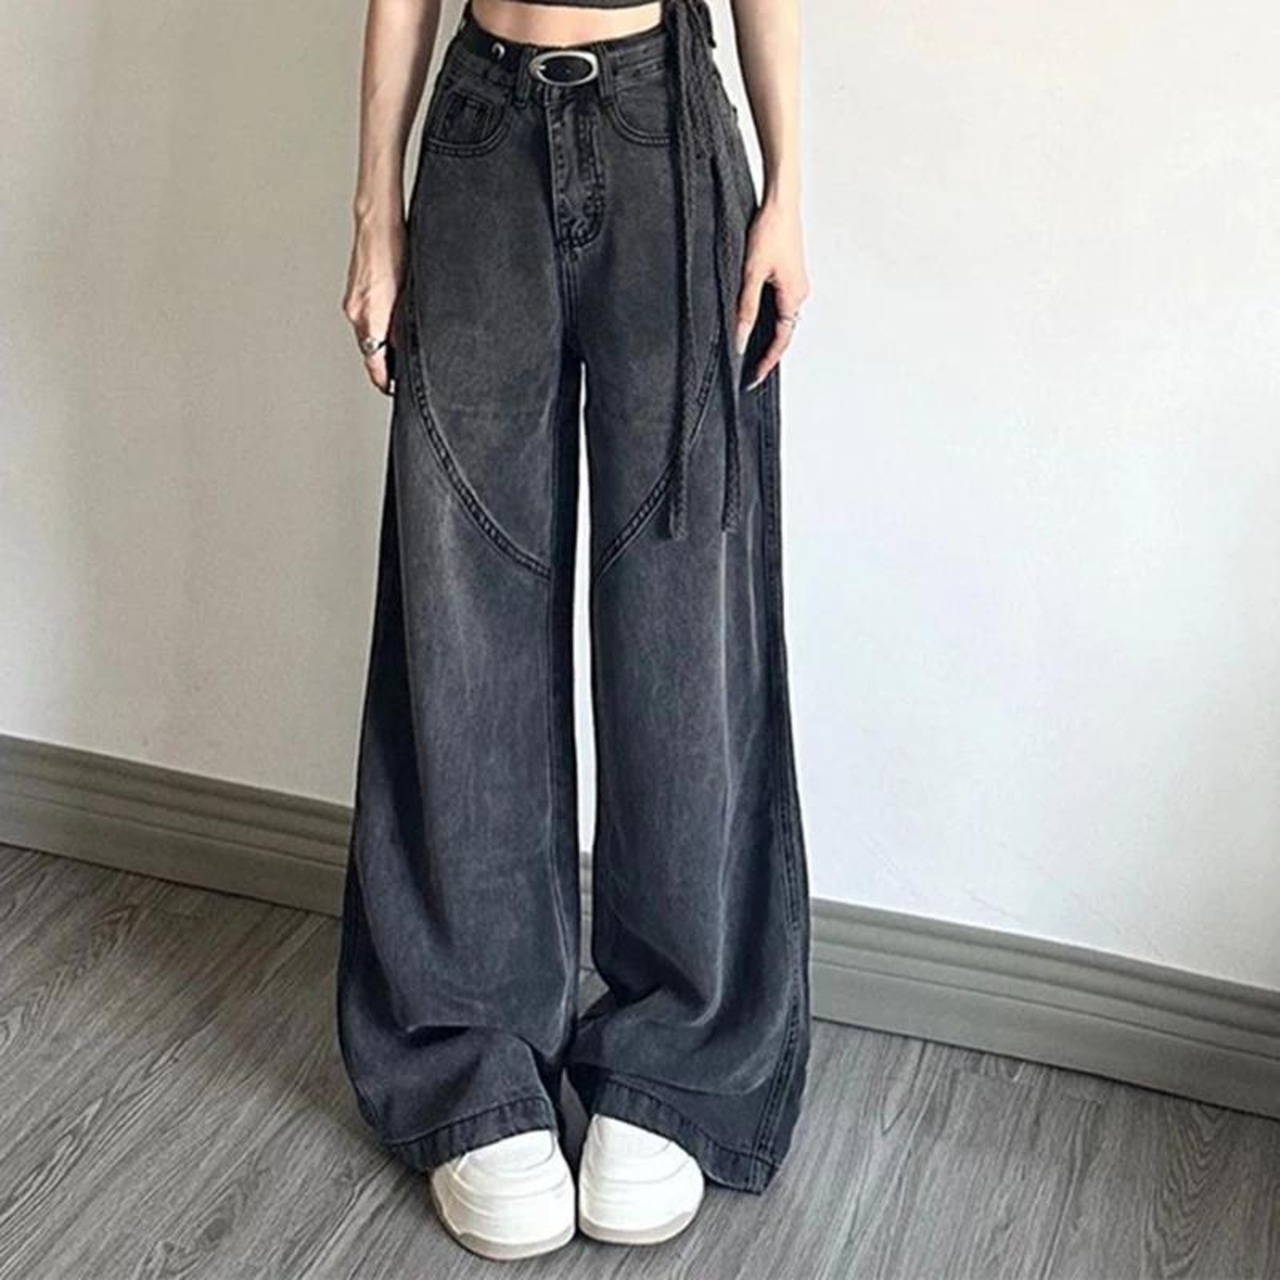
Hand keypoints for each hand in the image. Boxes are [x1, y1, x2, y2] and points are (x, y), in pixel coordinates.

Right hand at [342, 214, 406, 396]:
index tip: (396, 390)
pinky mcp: (355, 294)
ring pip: (368, 336)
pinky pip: (366, 321)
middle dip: (386, 365)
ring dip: (383, 346)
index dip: (387, 381)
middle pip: (371, 353)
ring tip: (402, 351)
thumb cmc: (396, 249)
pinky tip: (393, 322)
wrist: (376, 222)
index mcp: (371, 317)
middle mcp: (357, 313)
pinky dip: (378, 328)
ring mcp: (354, 303)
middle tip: (403, 375)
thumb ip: (405, 326)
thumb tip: (408, 351)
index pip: (375, 365)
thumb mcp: (409, 293)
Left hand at [732, 197, 809, 389]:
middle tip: (750, 370)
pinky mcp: (790, 274)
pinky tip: (754, 320)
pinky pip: (780, 304)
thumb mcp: (750, 275)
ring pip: (782, 319)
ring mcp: (796, 283)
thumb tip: (741, 339)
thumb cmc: (770, 231)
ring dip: (768, 335)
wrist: (781, 202)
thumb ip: (745, 310)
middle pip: (784, 332)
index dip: (767, 362)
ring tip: (750, 351)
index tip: (754, 378)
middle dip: (768, 353)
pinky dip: (768, 318)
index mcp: (794, 297)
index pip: (781, 341)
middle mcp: (799, 293)